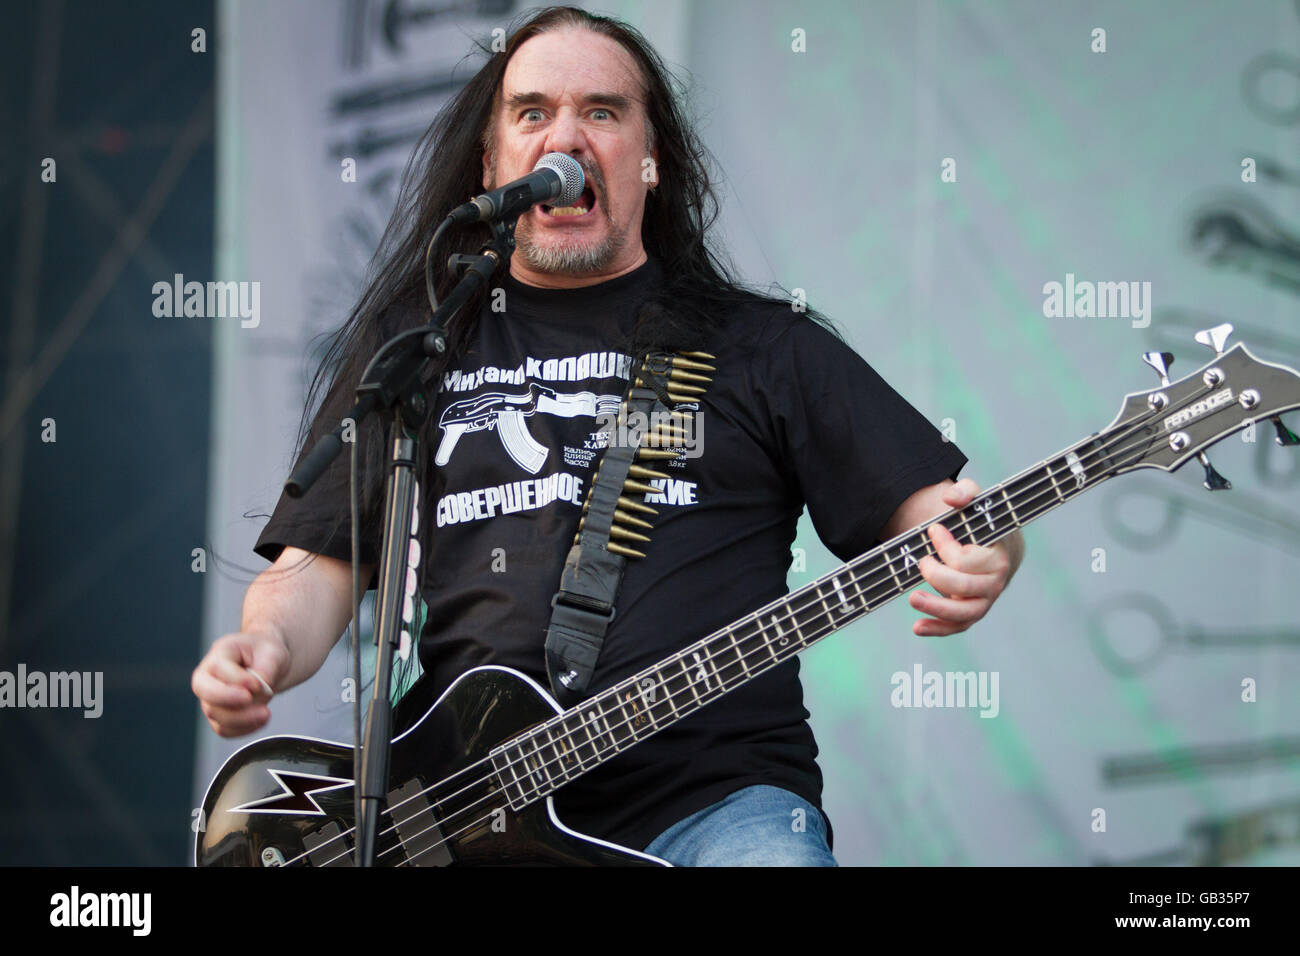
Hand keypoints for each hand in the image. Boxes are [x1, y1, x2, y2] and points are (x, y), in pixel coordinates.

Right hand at [191, 631, 288, 736]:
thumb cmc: (266, 653)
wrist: (269, 664)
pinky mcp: (219, 716)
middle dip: (229, 700)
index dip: (237, 679)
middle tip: (251, 700)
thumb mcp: (272, 652)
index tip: (258, 684)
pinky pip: (225, 730)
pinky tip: (261, 720)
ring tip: (266, 713)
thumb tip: (259, 690)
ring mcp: (211, 699)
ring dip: (242, 719)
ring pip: (216, 716)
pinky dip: (244, 729)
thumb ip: (266, 668)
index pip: (217, 668)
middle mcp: (209, 678)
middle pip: (206, 693)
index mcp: (220, 654)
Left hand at [907, 478, 1018, 635]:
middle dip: (937, 573)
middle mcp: (995, 581)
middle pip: (964, 586)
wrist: (996, 545)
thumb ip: (965, 492)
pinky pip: (957, 626)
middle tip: (922, 560)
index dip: (945, 546)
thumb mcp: (976, 502)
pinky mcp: (972, 611)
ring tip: (912, 598)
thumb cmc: (982, 523)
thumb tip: (951, 499)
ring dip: (936, 607)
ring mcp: (984, 599)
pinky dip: (938, 629)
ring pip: (964, 612)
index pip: (967, 559)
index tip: (934, 530)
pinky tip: (917, 627)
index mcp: (999, 555)